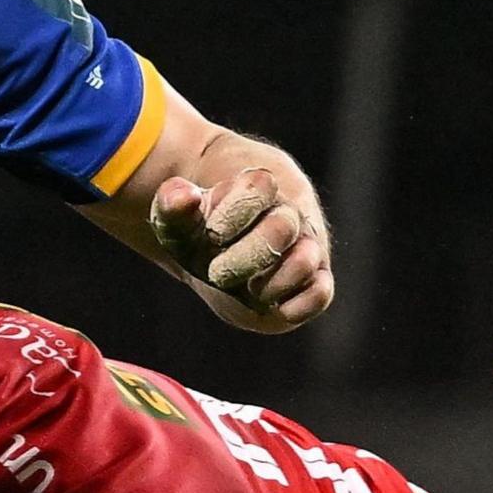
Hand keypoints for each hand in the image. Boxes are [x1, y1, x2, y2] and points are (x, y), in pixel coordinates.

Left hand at [148, 167, 332, 325]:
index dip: (233, 212)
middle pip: (281, 228)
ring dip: (271, 282)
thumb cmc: (200, 230)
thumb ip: (173, 203)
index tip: (212, 235)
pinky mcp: (313, 281)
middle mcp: (288, 214)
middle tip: (217, 274)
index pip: (259, 187)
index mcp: (257, 186)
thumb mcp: (176, 217)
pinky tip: (267, 305)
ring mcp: (306, 247)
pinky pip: (320, 293)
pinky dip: (297, 305)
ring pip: (306, 260)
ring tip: (248, 290)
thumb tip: (185, 196)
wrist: (221, 252)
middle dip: (245, 257)